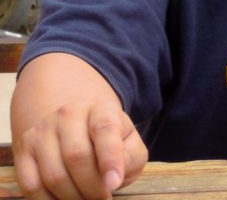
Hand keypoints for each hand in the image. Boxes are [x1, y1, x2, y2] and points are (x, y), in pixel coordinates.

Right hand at [14, 99, 147, 199]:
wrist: (77, 126)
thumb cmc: (108, 141)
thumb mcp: (129, 143)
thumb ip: (130, 158)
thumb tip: (112, 178)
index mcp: (101, 109)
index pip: (105, 130)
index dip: (110, 159)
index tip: (113, 184)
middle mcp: (68, 114)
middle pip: (77, 157)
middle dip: (92, 187)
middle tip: (103, 198)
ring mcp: (42, 131)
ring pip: (53, 175)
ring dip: (72, 197)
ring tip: (86, 199)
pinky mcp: (23, 150)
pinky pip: (31, 186)